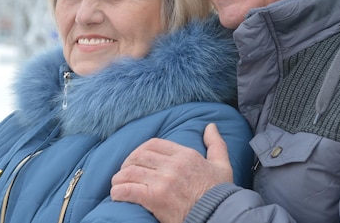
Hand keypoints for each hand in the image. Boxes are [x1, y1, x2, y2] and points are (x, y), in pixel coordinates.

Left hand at [111, 123, 232, 222]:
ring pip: (130, 172)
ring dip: (120, 178)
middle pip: (139, 156)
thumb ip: (216, 144)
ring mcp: (163, 181)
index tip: (136, 160)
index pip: (154, 144)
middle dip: (127, 163)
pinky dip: (119, 192)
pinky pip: (129, 189)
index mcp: (186, 155)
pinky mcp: (155, 198)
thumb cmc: (220, 195)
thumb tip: (210, 126)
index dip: (140, 150)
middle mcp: (173, 165)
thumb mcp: (222, 166)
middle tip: (124, 173)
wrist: (220, 217)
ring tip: (117, 185)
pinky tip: (118, 195)